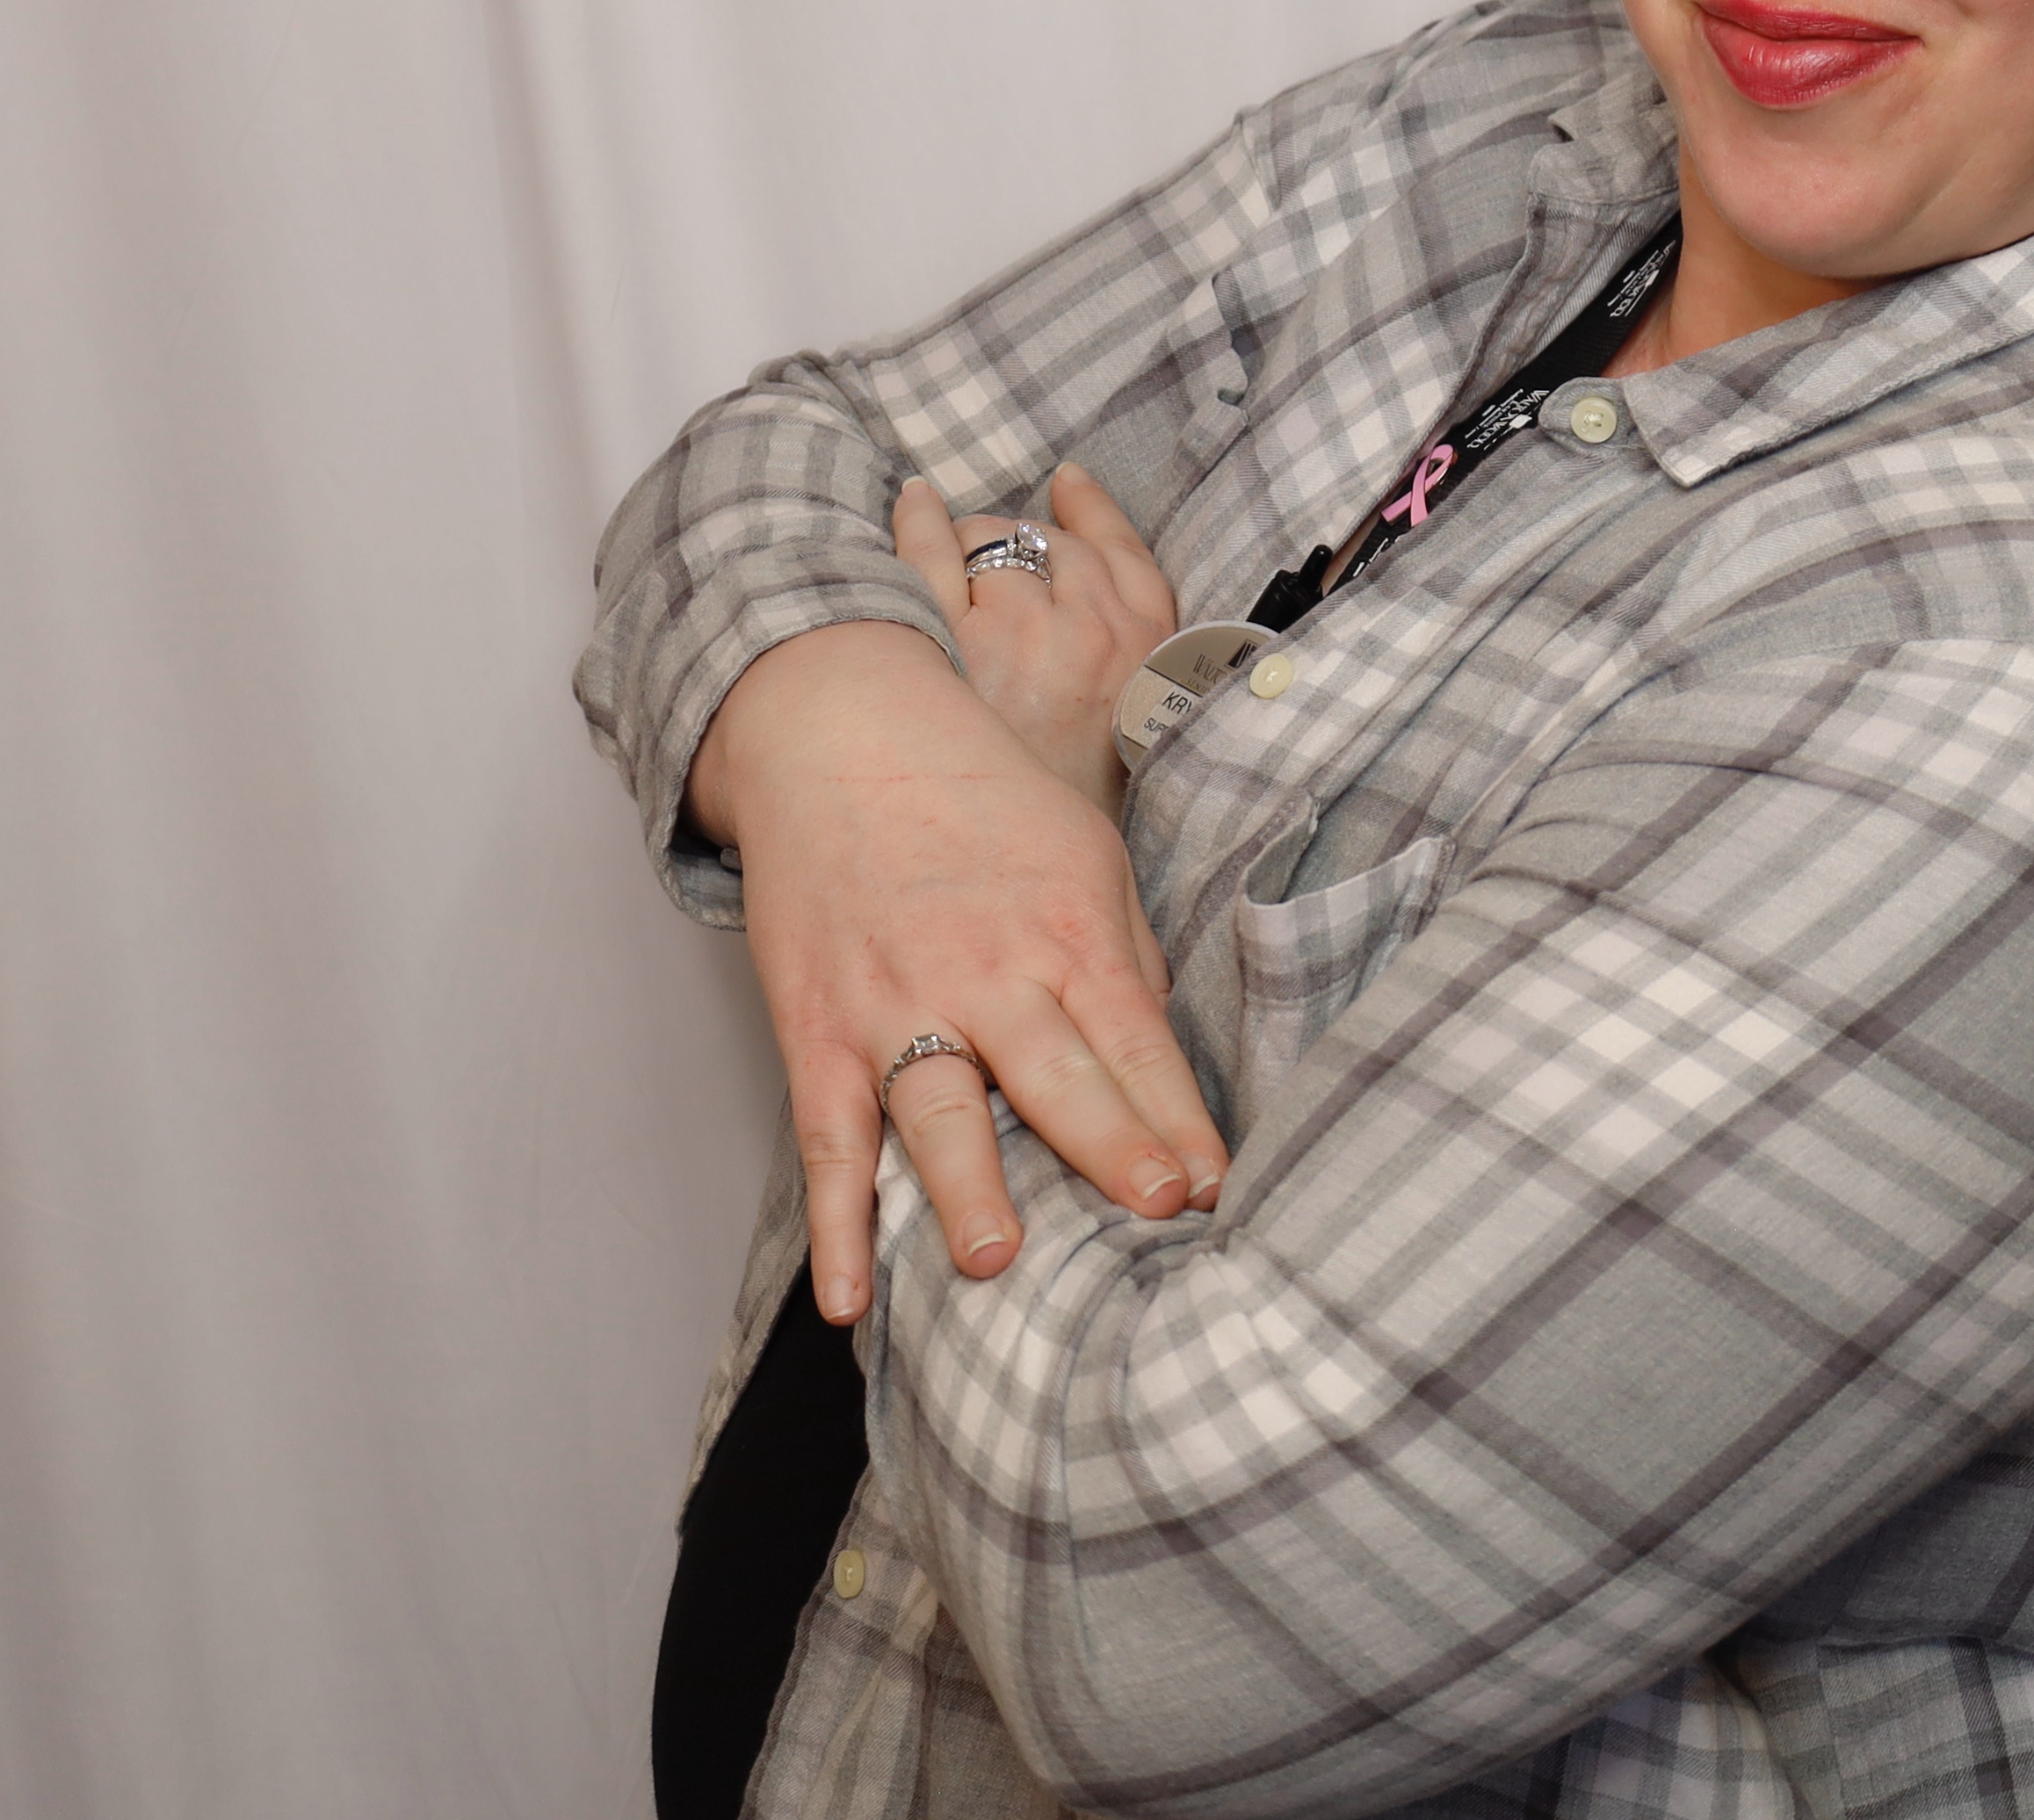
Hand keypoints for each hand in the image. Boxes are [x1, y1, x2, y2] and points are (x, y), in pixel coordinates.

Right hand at [684, 606, 1226, 1321]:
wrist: (839, 733)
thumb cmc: (978, 798)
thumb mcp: (1084, 853)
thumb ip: (1123, 959)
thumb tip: (1159, 1061)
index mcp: (1064, 927)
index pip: (1136, 1038)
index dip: (1179, 1114)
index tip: (1215, 1185)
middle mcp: (984, 971)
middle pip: (1055, 1073)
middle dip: (1110, 1145)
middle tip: (1157, 1210)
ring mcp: (894, 1006)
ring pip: (935, 1111)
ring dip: (966, 1188)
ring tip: (997, 1261)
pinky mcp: (818, 1033)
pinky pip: (827, 1143)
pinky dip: (835, 1225)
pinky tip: (849, 1298)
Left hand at [907, 468, 1183, 808]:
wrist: (1026, 870)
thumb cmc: (1077, 805)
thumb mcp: (1138, 737)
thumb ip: (1129, 667)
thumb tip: (1085, 607)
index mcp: (1141, 646)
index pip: (1119, 551)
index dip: (1090, 512)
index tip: (1069, 485)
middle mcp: (1083, 626)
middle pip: (1049, 542)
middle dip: (1019, 537)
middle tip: (990, 551)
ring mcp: (1012, 630)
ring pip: (992, 540)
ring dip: (970, 539)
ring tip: (946, 550)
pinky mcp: (947, 642)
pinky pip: (931, 555)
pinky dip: (922, 525)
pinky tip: (913, 507)